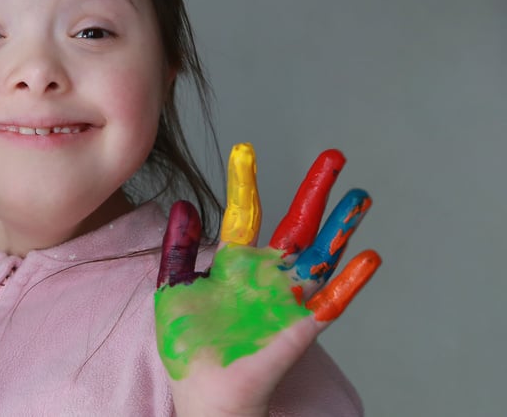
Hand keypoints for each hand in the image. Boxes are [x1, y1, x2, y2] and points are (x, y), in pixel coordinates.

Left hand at [155, 145, 380, 416]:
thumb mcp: (173, 289)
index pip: (244, 213)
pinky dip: (349, 281)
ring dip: (341, 226)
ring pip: (321, 254)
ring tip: (360, 195)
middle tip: (333, 156)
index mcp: (235, 263)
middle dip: (315, 191)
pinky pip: (330, 301)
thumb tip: (183, 204)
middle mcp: (267, 274)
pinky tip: (368, 257)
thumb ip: (178, 248)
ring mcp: (287, 298)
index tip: (245, 149)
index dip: (245, 182)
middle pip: (296, 224)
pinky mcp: (300, 326)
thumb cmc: (188, 346)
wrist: (201, 394)